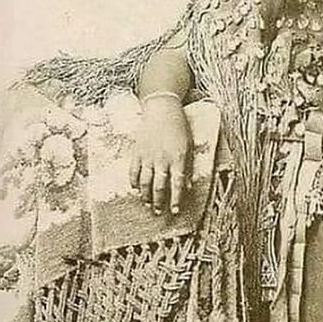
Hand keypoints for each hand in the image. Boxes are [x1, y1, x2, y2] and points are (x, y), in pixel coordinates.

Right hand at [129, 97, 192, 214]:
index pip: (177, 184)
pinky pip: (133, 171)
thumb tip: (188, 186)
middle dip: (159, 202)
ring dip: (145, 196)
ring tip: (147, 204)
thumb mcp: (189, 146)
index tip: (174, 211)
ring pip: (145, 182)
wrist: (162, 109)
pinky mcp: (137, 151)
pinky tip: (136, 189)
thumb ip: (188, 167)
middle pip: (159, 187)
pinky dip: (134, 182)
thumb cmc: (179, 127)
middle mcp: (162, 159)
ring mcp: (148, 156)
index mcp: (178, 158)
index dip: (175, 200)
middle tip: (158, 212)